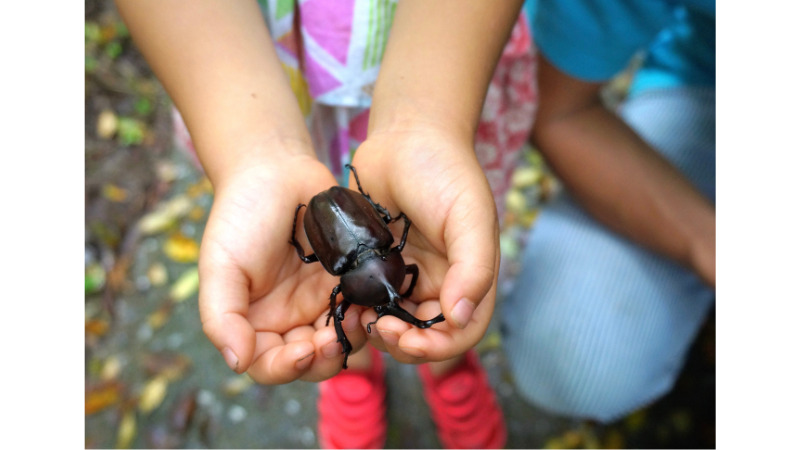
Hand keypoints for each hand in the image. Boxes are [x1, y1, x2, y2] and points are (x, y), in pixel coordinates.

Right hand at [198, 152, 369, 383]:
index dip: (287, 368)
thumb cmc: (241, 216)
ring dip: (353, 338)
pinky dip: (369, 311)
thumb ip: (222, 317)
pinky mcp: (350, 281)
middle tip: (336, 338)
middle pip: (311, 361)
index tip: (305, 350)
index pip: (269, 364)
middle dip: (325, 357)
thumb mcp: (221, 265)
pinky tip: (372, 300)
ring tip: (359, 318)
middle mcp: (290, 319)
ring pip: (343, 340)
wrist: (277, 170)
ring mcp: (322, 301)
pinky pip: (363, 308)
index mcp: (254, 322)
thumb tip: (237, 362)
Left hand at [349, 126, 499, 363]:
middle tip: (377, 327)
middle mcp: (439, 283)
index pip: (461, 332)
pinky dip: (357, 307)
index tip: (407, 337)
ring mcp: (404, 275)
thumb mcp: (469, 216)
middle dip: (402, 343)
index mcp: (468, 277)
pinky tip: (345, 301)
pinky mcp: (374, 265)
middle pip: (424, 336)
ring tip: (359, 317)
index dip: (437, 346)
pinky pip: (366, 298)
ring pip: (392, 322)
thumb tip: (459, 318)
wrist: (405, 135)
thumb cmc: (445, 170)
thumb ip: (473, 268)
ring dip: (377, 330)